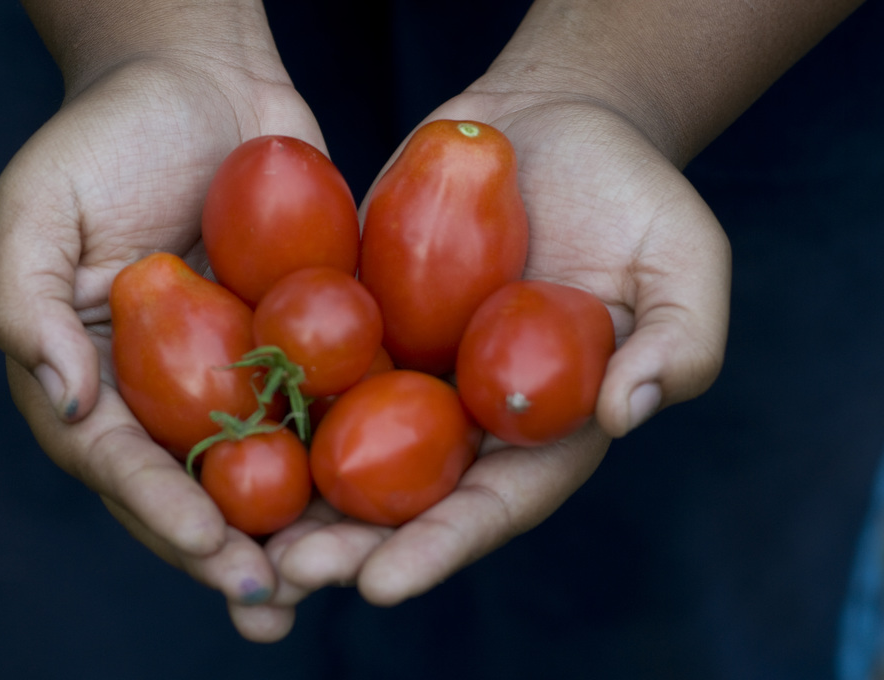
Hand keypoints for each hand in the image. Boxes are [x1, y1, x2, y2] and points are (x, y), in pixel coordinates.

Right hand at [0, 37, 325, 640]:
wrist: (201, 79)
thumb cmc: (107, 132)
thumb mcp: (39, 205)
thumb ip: (27, 305)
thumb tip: (66, 399)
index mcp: (95, 379)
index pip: (122, 464)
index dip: (164, 512)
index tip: (215, 548)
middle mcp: (167, 392)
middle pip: (197, 489)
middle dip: (233, 553)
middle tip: (275, 605)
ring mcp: (237, 373)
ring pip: (268, 468)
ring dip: (297, 531)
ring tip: (334, 582)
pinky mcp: (300, 344)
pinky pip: (325, 404)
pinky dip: (351, 454)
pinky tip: (389, 497)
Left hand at [233, 87, 729, 639]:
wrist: (549, 119)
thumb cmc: (629, 189)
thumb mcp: (681, 259)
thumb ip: (677, 343)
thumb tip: (624, 413)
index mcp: (539, 425)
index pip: (491, 504)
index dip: (439, 548)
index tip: (383, 586)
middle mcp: (464, 412)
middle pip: (403, 496)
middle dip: (347, 542)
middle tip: (287, 575)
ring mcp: (404, 367)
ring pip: (341, 446)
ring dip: (289, 494)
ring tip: (231, 532)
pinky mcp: (357, 317)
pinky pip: (308, 363)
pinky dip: (266, 399)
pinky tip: (208, 429)